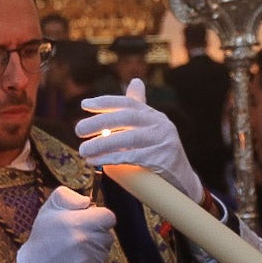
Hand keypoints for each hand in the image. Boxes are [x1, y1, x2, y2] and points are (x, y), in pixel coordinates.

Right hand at [13, 186, 116, 262]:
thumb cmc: (43, 237)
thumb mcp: (49, 208)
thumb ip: (68, 196)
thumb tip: (87, 201)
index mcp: (78, 222)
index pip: (109, 217)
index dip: (100, 218)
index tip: (89, 221)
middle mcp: (85, 241)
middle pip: (108, 235)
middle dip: (97, 234)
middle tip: (78, 238)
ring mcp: (88, 261)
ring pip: (104, 251)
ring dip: (94, 250)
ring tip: (74, 252)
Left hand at [76, 79, 202, 202]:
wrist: (183, 181)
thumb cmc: (159, 153)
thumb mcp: (151, 129)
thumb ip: (139, 110)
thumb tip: (135, 81)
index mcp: (154, 116)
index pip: (129, 103)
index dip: (106, 102)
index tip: (84, 105)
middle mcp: (160, 124)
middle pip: (125, 118)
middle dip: (99, 122)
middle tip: (78, 130)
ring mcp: (163, 141)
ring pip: (127, 139)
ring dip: (101, 144)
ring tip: (83, 150)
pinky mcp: (163, 159)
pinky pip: (133, 157)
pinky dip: (113, 159)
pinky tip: (98, 162)